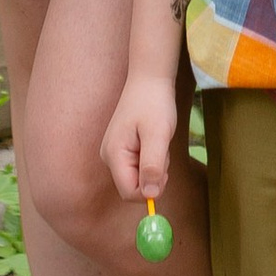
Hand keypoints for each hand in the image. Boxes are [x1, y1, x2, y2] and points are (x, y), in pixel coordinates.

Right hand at [103, 70, 178, 205]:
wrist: (149, 80)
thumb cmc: (154, 104)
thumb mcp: (158, 135)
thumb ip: (153, 166)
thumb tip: (150, 196)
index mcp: (114, 155)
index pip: (129, 193)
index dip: (150, 190)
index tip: (165, 171)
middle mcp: (109, 157)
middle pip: (134, 186)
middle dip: (153, 175)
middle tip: (161, 149)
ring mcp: (114, 153)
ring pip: (139, 177)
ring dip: (155, 165)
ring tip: (158, 140)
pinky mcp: (123, 149)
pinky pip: (140, 166)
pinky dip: (152, 158)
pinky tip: (154, 139)